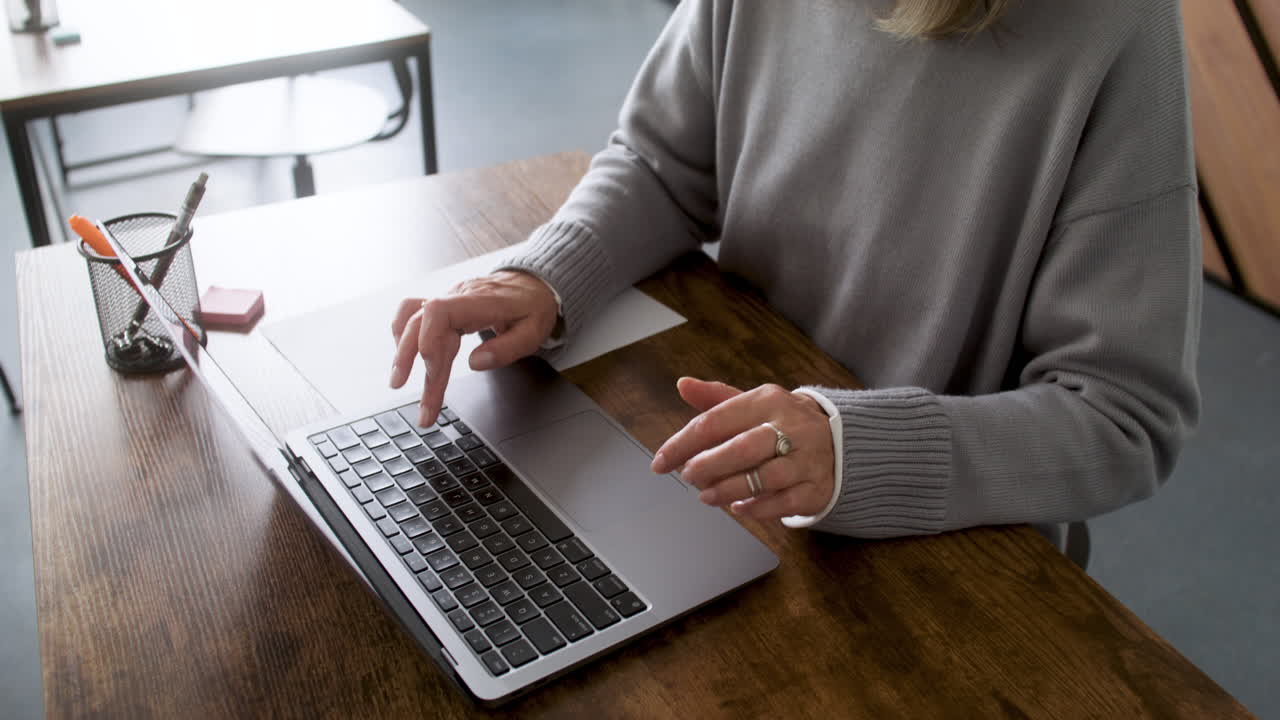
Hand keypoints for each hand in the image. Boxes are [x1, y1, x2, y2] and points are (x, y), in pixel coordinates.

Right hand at [389, 270, 558, 425]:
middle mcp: (457, 297)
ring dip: (402, 350)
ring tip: (400, 381)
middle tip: (420, 401)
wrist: (532, 285)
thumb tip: (476, 363)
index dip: (429, 341)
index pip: (438, 311)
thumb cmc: (533, 307)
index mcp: (480, 302)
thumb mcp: (534, 332)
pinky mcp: (444, 307)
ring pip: (414, 321)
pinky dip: (404, 335)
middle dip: (411, 361)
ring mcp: (448, 300)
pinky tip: (405, 357)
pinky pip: (413, 315)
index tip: (434, 372)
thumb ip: (507, 348)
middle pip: (421, 323)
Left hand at [651, 378, 835, 520]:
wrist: (842, 440)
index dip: (683, 443)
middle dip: (708, 465)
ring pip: (765, 477)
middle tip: (688, 476)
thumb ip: (716, 398)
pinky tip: (739, 507)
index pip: (717, 420)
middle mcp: (790, 427)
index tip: (661, 461)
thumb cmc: (783, 423)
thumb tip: (683, 384)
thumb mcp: (753, 404)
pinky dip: (758, 507)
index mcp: (768, 401)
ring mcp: (806, 458)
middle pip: (743, 448)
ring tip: (707, 496)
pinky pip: (785, 501)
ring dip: (729, 489)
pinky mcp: (816, 487)